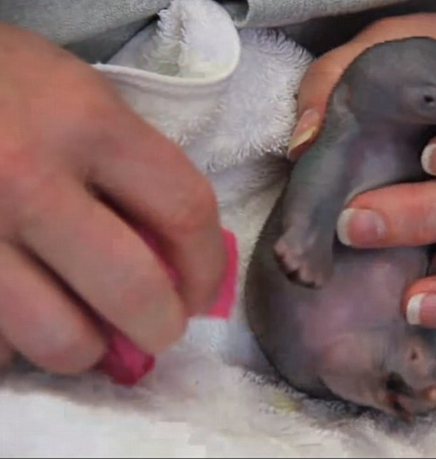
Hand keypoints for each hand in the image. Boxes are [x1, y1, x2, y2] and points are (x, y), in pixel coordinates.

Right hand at [0, 24, 226, 373]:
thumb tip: (174, 260)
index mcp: (89, 123)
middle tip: (158, 330)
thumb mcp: (82, 95)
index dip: (208, 267)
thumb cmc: (5, 81)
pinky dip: (14, 344)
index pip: (185, 209)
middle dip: (160, 326)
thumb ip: (132, 169)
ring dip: (86, 348)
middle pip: (130, 290)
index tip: (201, 293)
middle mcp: (29, 176)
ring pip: (57, 337)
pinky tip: (19, 316)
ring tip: (82, 329)